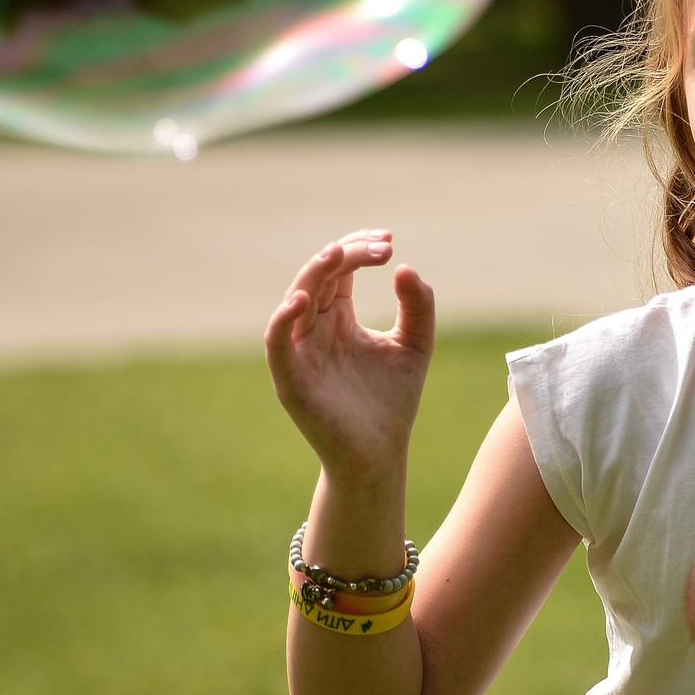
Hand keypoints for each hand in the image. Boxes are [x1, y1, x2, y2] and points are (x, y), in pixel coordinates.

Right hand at [264, 230, 435, 485]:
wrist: (380, 454)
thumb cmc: (391, 400)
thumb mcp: (415, 344)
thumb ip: (418, 306)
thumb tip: (406, 268)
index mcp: (339, 316)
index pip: (340, 268)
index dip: (359, 248)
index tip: (390, 240)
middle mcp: (315, 328)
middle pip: (319, 275)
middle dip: (346, 254)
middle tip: (382, 247)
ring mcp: (300, 352)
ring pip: (295, 299)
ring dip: (313, 274)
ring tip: (337, 254)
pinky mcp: (291, 379)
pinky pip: (276, 344)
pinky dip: (282, 320)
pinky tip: (301, 301)